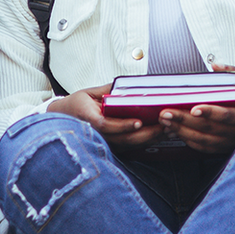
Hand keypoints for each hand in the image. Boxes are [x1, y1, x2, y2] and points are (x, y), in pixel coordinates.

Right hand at [47, 85, 161, 147]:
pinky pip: (131, 146)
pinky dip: (147, 141)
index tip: (139, 122)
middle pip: (123, 139)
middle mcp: (96, 135)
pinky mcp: (111, 148)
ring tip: (170, 130)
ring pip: (130, 145)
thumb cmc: (77, 104)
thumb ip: (108, 90)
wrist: (64, 119)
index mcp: (88, 119)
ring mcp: (104, 144)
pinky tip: (162, 135)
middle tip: (164, 126)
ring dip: (151, 139)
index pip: (106, 125)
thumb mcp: (89, 92)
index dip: (123, 125)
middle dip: (146, 134)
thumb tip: (127, 85)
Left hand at [159, 69, 234, 154]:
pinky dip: (189, 141)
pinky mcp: (225, 148)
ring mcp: (232, 142)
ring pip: (204, 140)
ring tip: (166, 121)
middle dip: (185, 121)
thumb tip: (215, 67)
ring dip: (183, 131)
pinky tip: (176, 132)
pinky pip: (204, 147)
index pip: (228, 115)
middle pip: (210, 129)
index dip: (210, 112)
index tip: (194, 108)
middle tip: (167, 113)